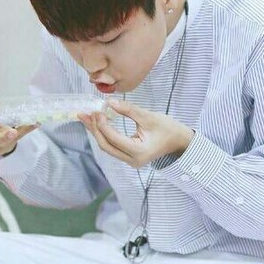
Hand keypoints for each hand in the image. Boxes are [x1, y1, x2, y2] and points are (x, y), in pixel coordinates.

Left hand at [77, 98, 194, 167]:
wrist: (179, 141)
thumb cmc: (168, 128)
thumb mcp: (149, 116)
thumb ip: (128, 110)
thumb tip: (109, 102)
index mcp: (138, 152)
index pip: (113, 138)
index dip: (102, 124)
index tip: (97, 109)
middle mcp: (132, 160)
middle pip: (106, 146)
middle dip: (94, 129)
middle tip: (84, 114)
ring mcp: (129, 161)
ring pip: (107, 147)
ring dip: (96, 132)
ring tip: (85, 117)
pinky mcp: (128, 157)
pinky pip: (112, 147)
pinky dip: (103, 134)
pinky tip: (96, 123)